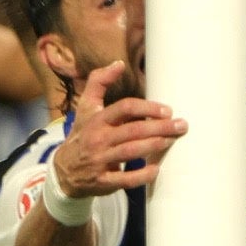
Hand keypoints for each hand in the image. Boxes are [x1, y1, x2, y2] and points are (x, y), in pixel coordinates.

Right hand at [50, 64, 181, 195]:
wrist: (63, 170)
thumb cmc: (82, 135)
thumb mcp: (85, 108)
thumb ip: (98, 83)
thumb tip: (118, 64)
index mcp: (98, 120)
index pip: (125, 108)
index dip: (148, 107)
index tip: (167, 110)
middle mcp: (98, 139)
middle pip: (133, 130)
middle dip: (160, 127)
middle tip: (181, 125)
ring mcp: (100, 161)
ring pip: (131, 152)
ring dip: (154, 146)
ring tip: (172, 141)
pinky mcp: (103, 182)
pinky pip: (125, 179)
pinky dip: (142, 175)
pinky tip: (157, 170)